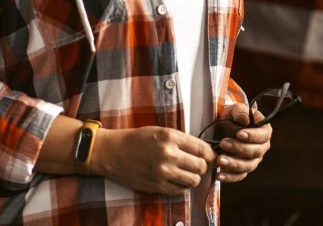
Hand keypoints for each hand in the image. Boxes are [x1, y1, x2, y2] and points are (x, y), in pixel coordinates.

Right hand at [93, 126, 215, 194]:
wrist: (113, 152)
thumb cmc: (138, 139)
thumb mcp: (161, 131)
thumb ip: (182, 140)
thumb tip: (203, 151)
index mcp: (171, 137)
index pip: (202, 148)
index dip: (210, 154)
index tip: (209, 156)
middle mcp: (169, 154)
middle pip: (201, 166)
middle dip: (202, 166)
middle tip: (197, 165)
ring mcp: (162, 172)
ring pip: (193, 180)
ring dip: (194, 178)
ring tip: (187, 173)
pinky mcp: (156, 185)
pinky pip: (180, 190)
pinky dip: (182, 187)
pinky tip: (177, 180)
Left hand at [214, 103, 272, 182]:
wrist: (222, 127)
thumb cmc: (232, 117)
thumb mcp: (234, 109)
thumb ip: (240, 112)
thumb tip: (245, 120)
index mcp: (264, 131)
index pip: (263, 136)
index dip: (252, 136)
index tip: (239, 134)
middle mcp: (262, 147)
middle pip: (255, 152)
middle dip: (239, 149)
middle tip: (223, 143)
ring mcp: (253, 160)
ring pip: (247, 166)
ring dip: (233, 164)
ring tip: (219, 160)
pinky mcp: (243, 170)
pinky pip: (239, 176)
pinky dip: (229, 177)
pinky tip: (219, 175)